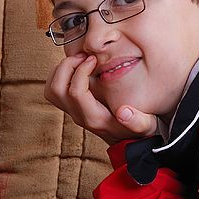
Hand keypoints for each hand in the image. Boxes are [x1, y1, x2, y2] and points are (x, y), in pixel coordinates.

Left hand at [44, 53, 158, 143]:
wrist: (129, 142)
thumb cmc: (138, 130)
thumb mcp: (146, 126)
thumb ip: (139, 122)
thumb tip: (124, 112)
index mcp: (94, 118)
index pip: (75, 92)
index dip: (81, 71)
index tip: (94, 59)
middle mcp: (79, 116)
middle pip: (56, 89)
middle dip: (66, 67)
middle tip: (83, 55)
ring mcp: (73, 112)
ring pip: (51, 90)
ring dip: (61, 70)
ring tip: (80, 59)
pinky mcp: (72, 107)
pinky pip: (55, 90)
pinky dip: (61, 74)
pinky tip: (79, 66)